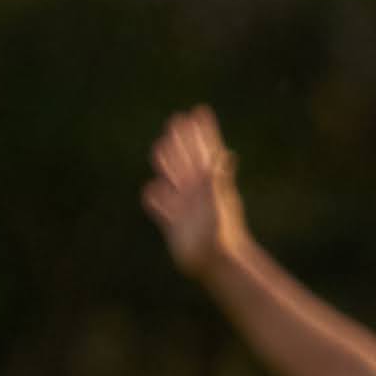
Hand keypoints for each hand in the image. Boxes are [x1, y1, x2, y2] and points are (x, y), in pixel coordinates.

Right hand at [143, 107, 248, 276]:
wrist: (218, 263)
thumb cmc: (220, 234)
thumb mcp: (218, 202)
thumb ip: (218, 179)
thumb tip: (224, 155)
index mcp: (208, 183)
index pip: (203, 151)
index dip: (201, 132)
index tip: (198, 111)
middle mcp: (197, 192)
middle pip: (186, 159)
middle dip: (181, 140)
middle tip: (177, 120)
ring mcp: (186, 207)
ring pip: (172, 177)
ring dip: (167, 161)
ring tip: (161, 147)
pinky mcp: (175, 224)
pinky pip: (162, 206)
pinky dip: (156, 197)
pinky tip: (151, 191)